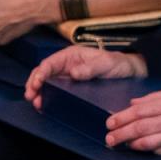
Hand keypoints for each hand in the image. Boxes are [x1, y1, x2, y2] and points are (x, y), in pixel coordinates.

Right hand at [25, 46, 146, 107]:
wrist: (128, 71)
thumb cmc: (117, 63)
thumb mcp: (106, 63)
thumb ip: (90, 68)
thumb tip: (73, 73)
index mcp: (71, 55)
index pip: (50, 63)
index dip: (40, 73)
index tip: (37, 84)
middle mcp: (66, 64)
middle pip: (43, 73)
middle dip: (34, 83)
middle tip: (31, 96)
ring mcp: (67, 76)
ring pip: (46, 83)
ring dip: (38, 91)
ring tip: (36, 102)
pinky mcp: (71, 86)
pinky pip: (55, 90)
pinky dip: (47, 96)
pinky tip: (45, 104)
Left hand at [105, 87, 160, 154]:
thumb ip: (157, 97)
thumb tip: (134, 103)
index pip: (140, 110)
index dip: (122, 116)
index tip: (110, 121)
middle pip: (138, 127)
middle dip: (119, 132)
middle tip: (108, 136)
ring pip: (144, 141)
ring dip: (127, 143)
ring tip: (116, 143)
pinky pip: (156, 150)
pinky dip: (143, 149)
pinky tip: (135, 148)